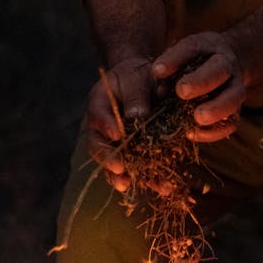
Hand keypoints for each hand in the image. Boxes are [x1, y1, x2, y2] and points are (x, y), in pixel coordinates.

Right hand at [86, 56, 154, 190]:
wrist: (147, 80)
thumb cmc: (139, 74)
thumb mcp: (138, 76)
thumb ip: (137, 95)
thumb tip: (138, 118)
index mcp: (99, 103)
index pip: (98, 116)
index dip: (106, 126)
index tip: (116, 134)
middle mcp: (102, 127)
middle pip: (99, 146)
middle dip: (109, 159)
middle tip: (119, 169)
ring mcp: (116, 144)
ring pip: (116, 163)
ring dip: (127, 177)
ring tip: (134, 187)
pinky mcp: (135, 153)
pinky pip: (139, 169)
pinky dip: (150, 179)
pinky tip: (164, 188)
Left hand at [153, 32, 245, 142]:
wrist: (229, 66)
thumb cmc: (199, 59)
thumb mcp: (184, 52)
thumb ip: (171, 61)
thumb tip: (158, 73)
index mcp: (211, 47)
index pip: (192, 48)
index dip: (175, 59)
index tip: (157, 71)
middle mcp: (227, 67)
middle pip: (219, 71)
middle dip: (201, 82)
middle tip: (182, 91)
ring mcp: (235, 89)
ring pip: (232, 99)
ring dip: (216, 110)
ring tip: (198, 118)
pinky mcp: (235, 111)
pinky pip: (231, 123)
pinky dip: (214, 131)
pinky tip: (193, 133)